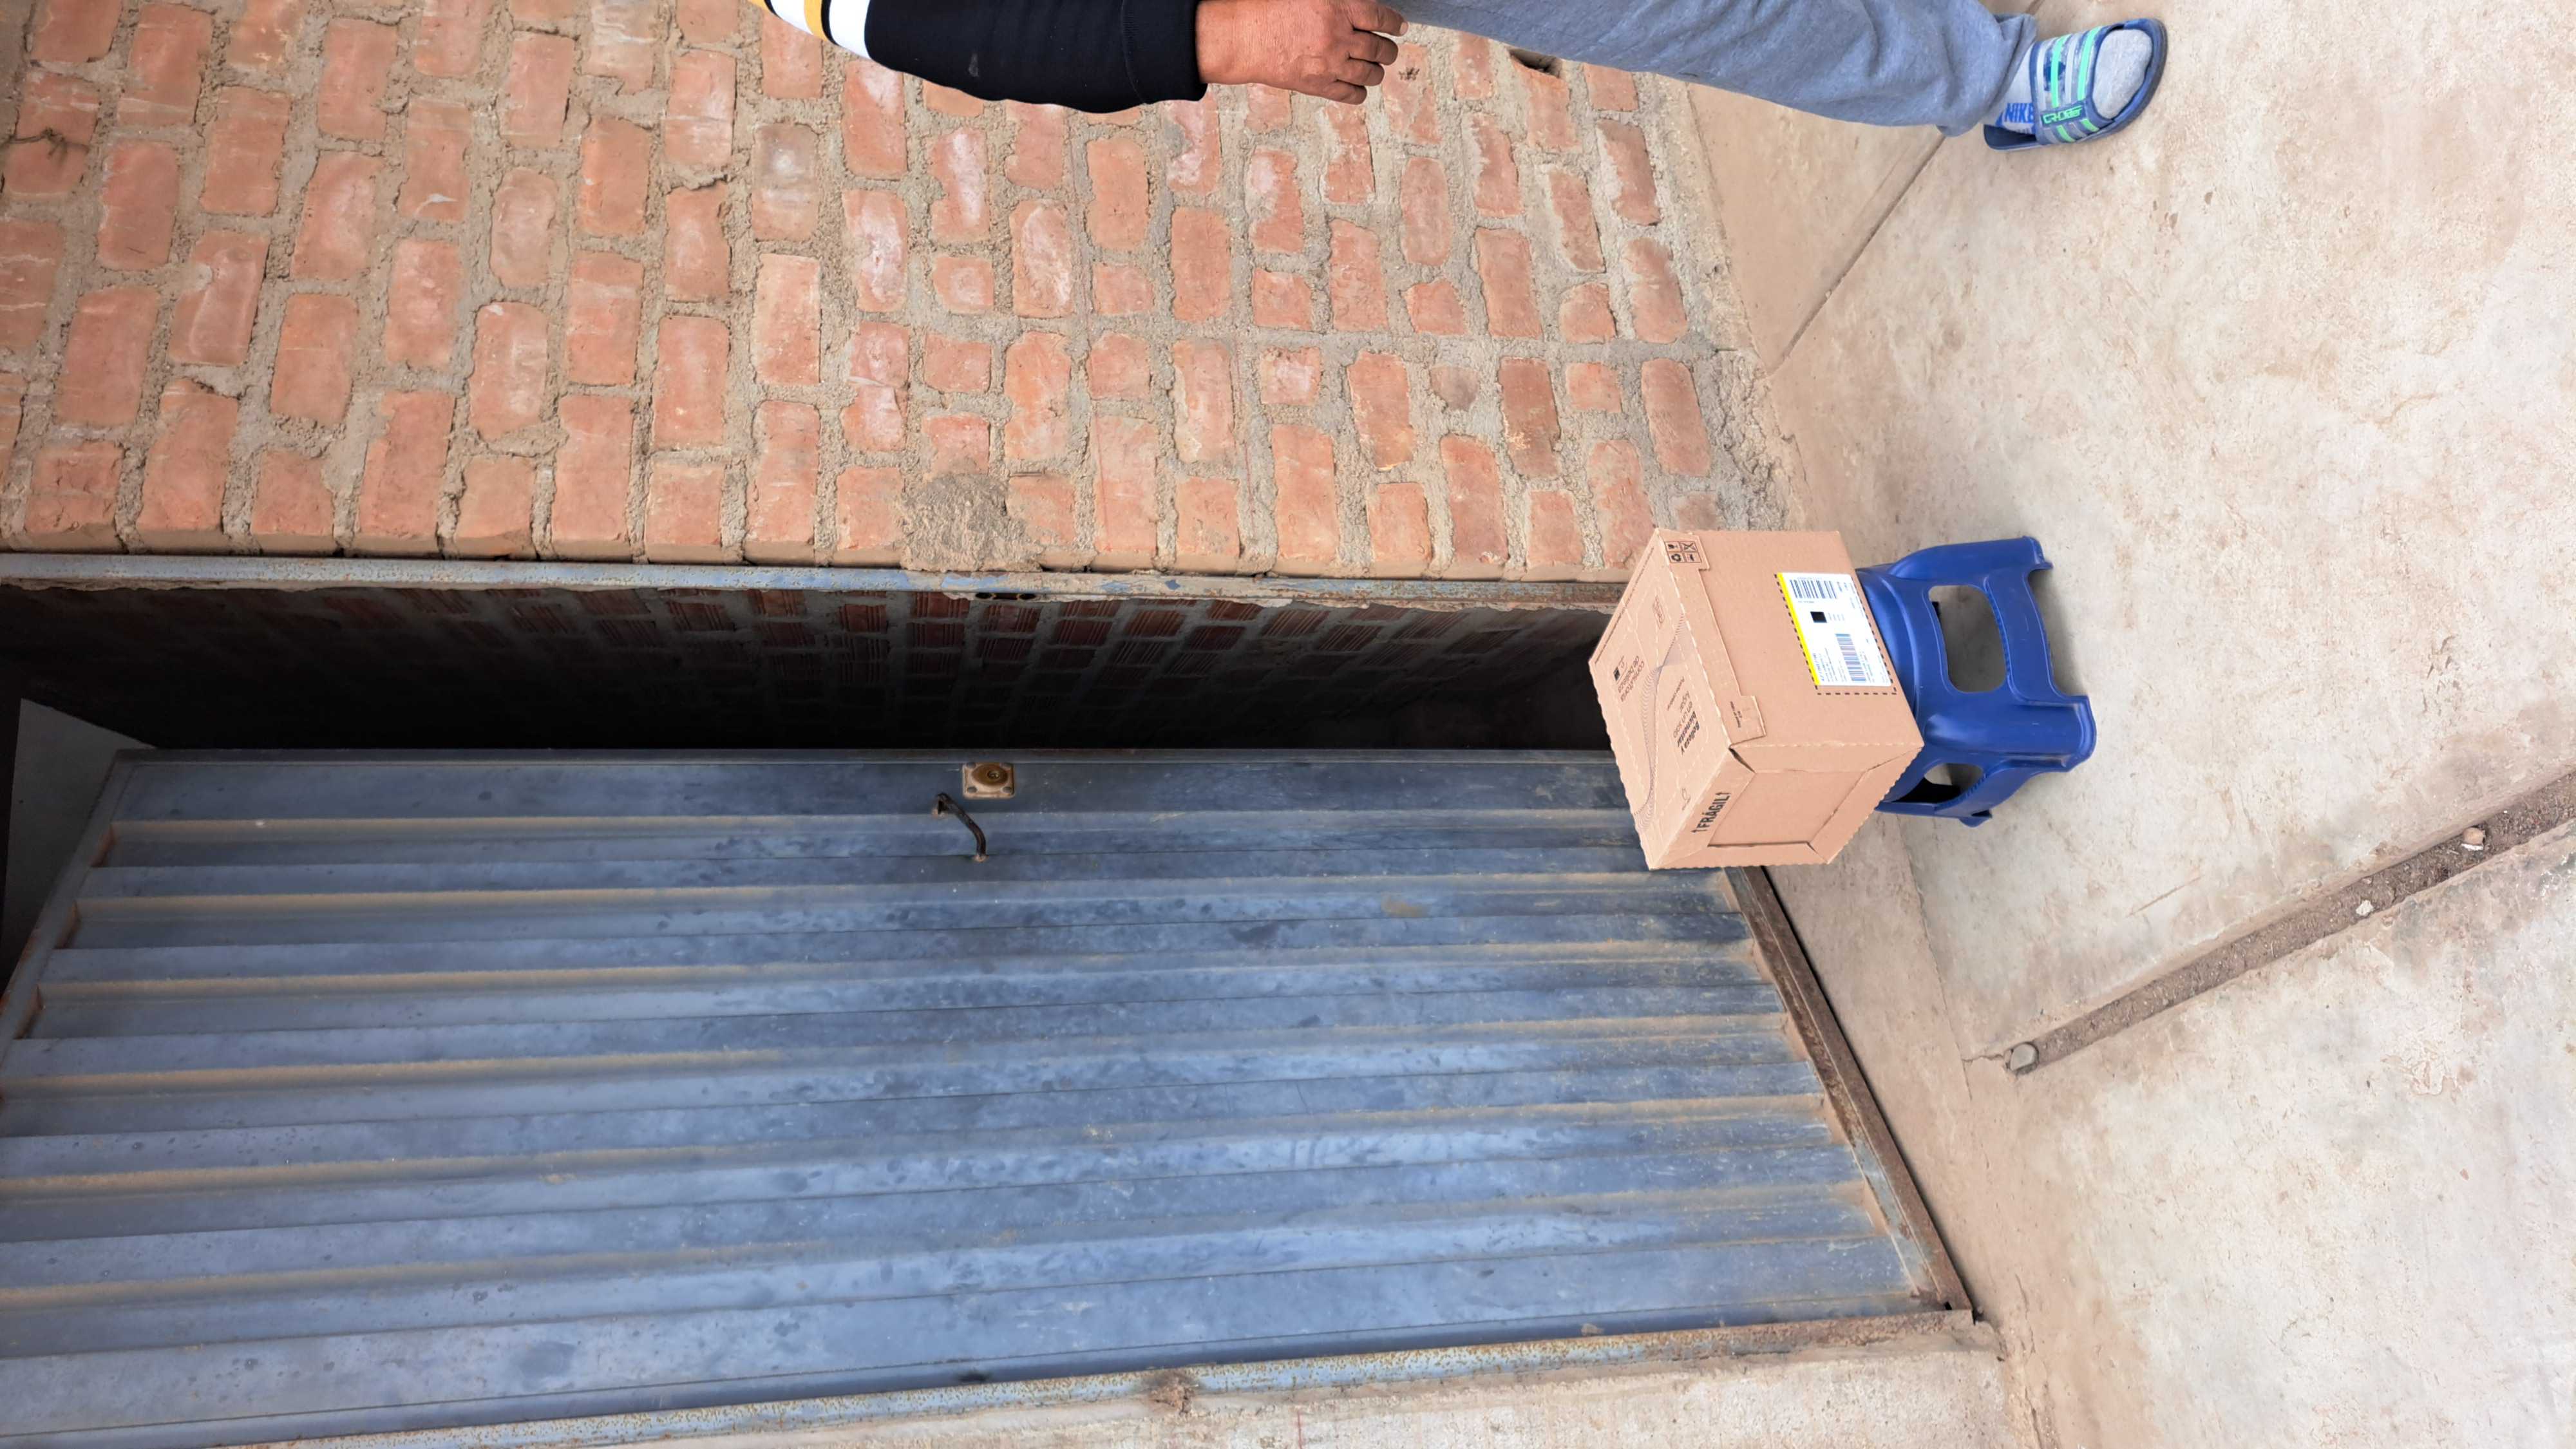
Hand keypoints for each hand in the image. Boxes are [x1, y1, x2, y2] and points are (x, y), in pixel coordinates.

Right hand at [1196, 0, 1407, 104]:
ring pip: (1370, 74)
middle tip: (1389, 50)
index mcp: (1338, 7)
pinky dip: (1360, 91)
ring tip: (1376, 69)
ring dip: (1377, 71)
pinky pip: (1352, 94)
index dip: (1395, 23)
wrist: (1244, 37)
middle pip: (1380, 48)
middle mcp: (1339, 37)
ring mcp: (1330, 64)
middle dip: (1389, 50)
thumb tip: (1360, 7)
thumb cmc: (1270, 8)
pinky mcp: (1319, 86)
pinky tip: (1358, 86)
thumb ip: (1338, 1)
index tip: (1400, 27)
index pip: (1381, 18)